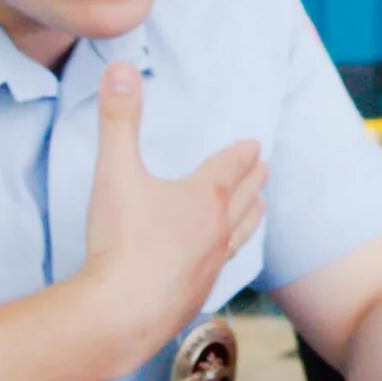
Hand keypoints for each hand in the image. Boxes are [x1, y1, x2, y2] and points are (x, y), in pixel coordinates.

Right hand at [76, 65, 266, 365]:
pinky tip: (220, 262)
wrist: (122, 312)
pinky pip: (222, 268)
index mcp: (205, 197)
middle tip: (266, 169)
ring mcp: (211, 265)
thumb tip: (119, 68)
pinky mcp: (198, 295)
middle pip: (245, 198)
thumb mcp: (115, 171)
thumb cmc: (121, 242)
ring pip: (241, 235)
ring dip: (252, 217)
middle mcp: (218, 230)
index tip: (255, 143)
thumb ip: (118, 119)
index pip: (232, 166)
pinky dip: (228, 256)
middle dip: (256, 180)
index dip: (242, 152)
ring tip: (259, 209)